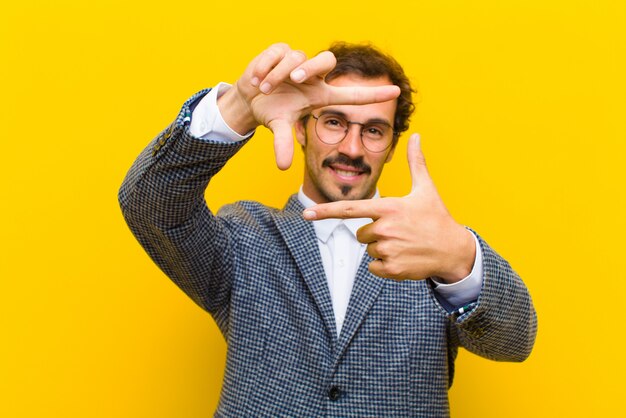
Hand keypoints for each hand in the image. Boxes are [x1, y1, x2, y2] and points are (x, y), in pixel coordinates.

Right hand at [217, 43, 400, 169]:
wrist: (249, 98)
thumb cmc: (272, 111)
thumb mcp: (279, 127)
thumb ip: (283, 144)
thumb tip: (283, 167)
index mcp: (320, 95)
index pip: (352, 95)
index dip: (374, 94)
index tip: (397, 91)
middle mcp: (314, 77)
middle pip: (326, 60)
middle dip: (309, 68)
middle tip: (293, 80)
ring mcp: (298, 62)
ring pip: (297, 57)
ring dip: (278, 74)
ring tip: (265, 87)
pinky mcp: (281, 51)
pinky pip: (278, 52)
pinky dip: (265, 66)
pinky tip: (258, 79)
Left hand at [302, 134, 475, 281]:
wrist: (453, 250)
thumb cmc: (437, 217)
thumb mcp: (426, 189)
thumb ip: (416, 162)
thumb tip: (416, 135)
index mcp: (388, 208)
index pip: (349, 210)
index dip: (325, 211)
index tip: (306, 214)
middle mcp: (385, 228)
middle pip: (361, 234)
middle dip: (375, 233)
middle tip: (400, 231)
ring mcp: (388, 250)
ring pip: (369, 250)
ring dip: (382, 249)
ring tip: (405, 244)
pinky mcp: (392, 269)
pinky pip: (374, 267)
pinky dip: (386, 266)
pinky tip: (404, 258)